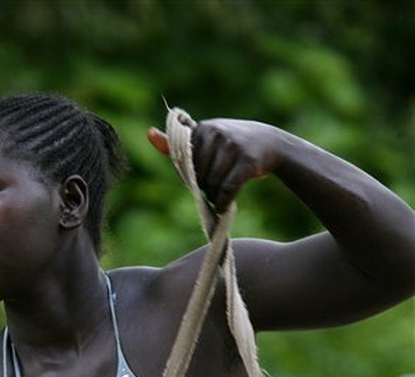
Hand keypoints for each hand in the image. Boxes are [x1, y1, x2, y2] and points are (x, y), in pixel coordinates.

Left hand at [148, 118, 281, 211]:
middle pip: (198, 175)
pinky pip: (227, 190)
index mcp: (204, 128)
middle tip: (216, 184)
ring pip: (212, 184)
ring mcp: (233, 146)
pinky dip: (224, 202)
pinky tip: (226, 205)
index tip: (205, 173)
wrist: (270, 143)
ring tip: (222, 194)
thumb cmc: (232, 145)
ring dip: (215, 197)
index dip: (193, 175)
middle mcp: (217, 133)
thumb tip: (150, 134)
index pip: (185, 163)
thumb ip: (179, 142)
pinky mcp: (247, 162)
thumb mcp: (207, 138)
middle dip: (204, 186)